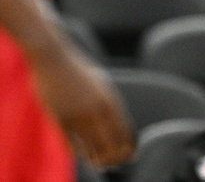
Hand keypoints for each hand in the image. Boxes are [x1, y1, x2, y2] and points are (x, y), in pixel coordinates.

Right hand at [32, 45, 135, 166]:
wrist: (54, 60)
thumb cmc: (79, 71)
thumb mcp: (101, 84)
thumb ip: (109, 103)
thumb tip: (117, 123)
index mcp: (111, 101)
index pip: (126, 132)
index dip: (129, 148)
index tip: (130, 157)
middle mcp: (97, 111)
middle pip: (111, 145)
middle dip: (115, 158)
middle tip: (114, 164)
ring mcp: (78, 116)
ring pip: (92, 149)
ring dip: (97, 159)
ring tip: (99, 164)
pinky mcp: (60, 120)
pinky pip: (72, 144)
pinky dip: (80, 153)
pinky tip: (83, 155)